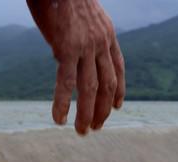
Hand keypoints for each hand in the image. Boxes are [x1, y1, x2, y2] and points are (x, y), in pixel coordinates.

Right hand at [27, 0, 124, 134]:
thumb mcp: (80, 15)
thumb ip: (79, 36)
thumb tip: (65, 54)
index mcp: (107, 34)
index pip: (118, 68)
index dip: (118, 90)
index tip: (117, 107)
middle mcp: (101, 43)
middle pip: (106, 84)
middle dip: (102, 109)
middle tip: (96, 127)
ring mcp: (86, 47)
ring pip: (90, 89)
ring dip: (86, 113)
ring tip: (82, 131)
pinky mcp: (67, 48)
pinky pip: (66, 83)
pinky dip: (63, 103)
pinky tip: (59, 119)